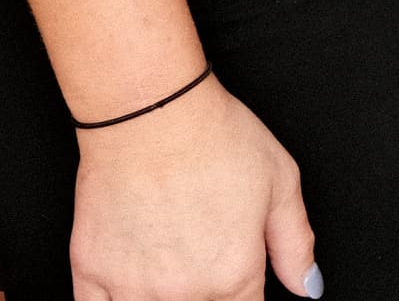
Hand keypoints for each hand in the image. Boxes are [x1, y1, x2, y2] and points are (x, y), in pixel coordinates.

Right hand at [69, 75, 315, 300]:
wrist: (152, 117)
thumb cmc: (215, 140)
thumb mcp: (283, 184)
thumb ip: (296, 245)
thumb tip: (308, 286)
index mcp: (234, 275)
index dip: (245, 299)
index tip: (240, 283)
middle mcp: (184, 292)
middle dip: (210, 299)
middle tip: (203, 262)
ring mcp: (132, 289)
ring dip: (166, 300)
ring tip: (173, 271)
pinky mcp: (90, 275)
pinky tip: (132, 288)